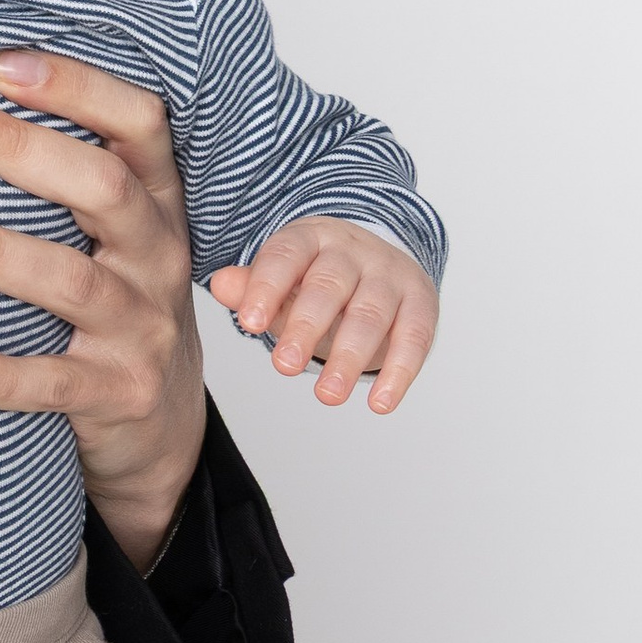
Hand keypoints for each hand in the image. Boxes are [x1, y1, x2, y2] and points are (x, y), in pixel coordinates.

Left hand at [0, 47, 204, 570]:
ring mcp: (144, 328)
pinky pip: (56, 383)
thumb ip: (61, 173)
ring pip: (72, 280)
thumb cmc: (111, 301)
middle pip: (102, 187)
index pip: (139, 124)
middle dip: (18, 149)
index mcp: (156, 203)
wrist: (159, 422)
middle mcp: (159, 256)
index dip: (79, 88)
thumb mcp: (108, 233)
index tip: (2, 64)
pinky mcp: (121, 395)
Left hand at [209, 217, 437, 411]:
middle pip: (329, 287)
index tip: (249, 324)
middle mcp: (353, 252)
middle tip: (284, 366)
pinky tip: (380, 404)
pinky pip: (414, 337)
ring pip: (371, 315)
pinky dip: (399, 373)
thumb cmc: (316, 277)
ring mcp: (390, 276)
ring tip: (328, 395)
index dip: (266, 288)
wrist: (379, 260)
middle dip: (305, 327)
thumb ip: (251, 286)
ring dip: (349, 358)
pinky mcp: (421, 304)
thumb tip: (220, 285)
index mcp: (310, 239)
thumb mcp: (282, 278)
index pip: (285, 257)